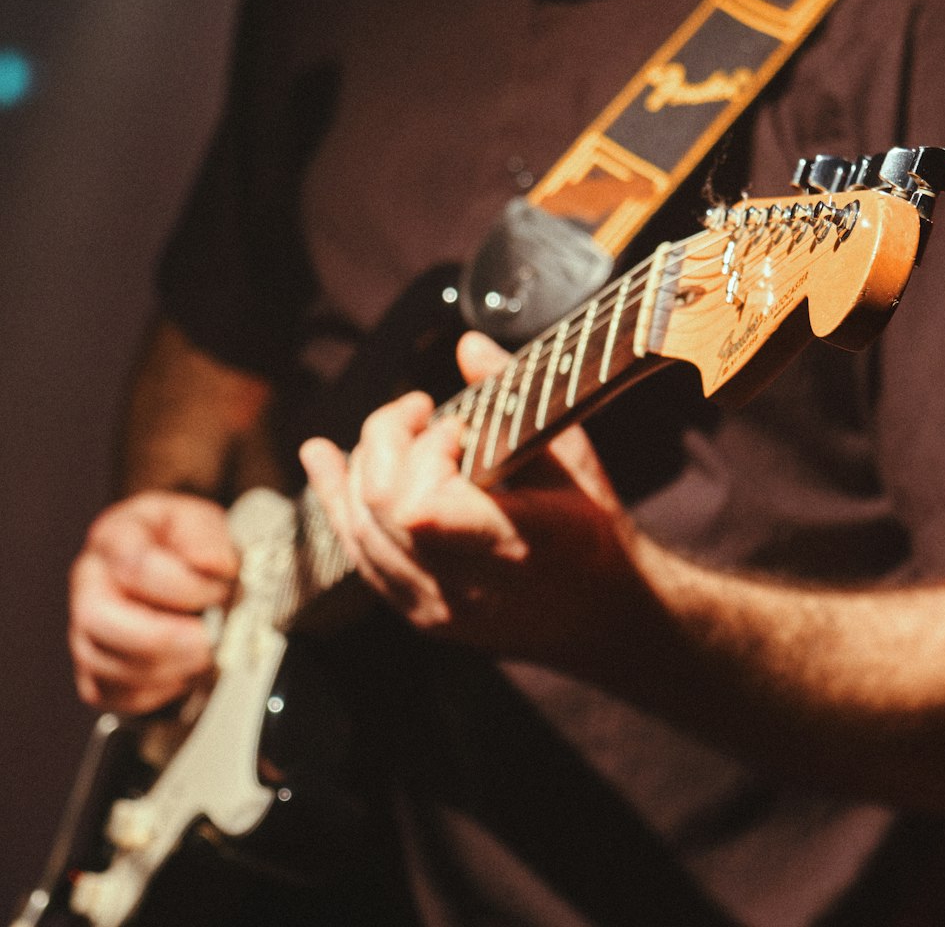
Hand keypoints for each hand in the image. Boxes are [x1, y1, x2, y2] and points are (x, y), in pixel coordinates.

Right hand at [68, 491, 238, 712]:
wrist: (178, 559)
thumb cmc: (185, 540)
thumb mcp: (203, 520)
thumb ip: (208, 538)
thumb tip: (214, 564)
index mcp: (115, 537)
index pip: (137, 567)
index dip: (186, 587)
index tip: (222, 591)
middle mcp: (89, 582)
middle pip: (98, 619)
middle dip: (160, 639)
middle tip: (207, 642)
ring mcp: (84, 627)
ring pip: (102, 664)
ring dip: (164, 669)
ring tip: (205, 656)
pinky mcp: (92, 666)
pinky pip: (109, 694)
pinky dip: (153, 692)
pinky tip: (184, 672)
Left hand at [301, 331, 640, 666]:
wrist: (604, 616)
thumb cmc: (594, 532)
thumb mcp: (573, 457)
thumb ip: (516, 398)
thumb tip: (467, 344)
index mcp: (515, 545)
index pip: (420, 508)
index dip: (424, 452)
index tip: (458, 428)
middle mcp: (467, 588)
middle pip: (379, 508)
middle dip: (384, 440)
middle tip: (419, 414)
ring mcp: (436, 609)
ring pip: (358, 531)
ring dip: (357, 465)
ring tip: (393, 432)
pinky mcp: (418, 615)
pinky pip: (359, 556)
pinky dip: (337, 502)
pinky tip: (324, 461)